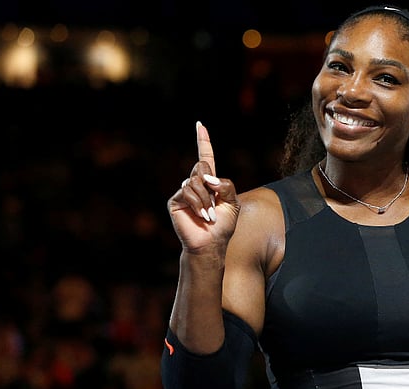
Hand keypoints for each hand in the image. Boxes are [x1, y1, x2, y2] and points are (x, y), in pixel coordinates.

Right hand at [168, 121, 239, 250]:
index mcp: (209, 183)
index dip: (203, 142)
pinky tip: (201, 216)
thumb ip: (226, 185)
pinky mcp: (175, 201)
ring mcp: (184, 192)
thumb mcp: (233, 203)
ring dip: (206, 199)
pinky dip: (198, 203)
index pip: (205, 158)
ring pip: (195, 180)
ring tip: (209, 215)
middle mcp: (195, 184)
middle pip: (202, 167)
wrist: (211, 243)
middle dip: (211, 184)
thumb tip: (207, 177)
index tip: (199, 125)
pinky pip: (187, 191)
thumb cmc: (223, 226)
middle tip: (215, 205)